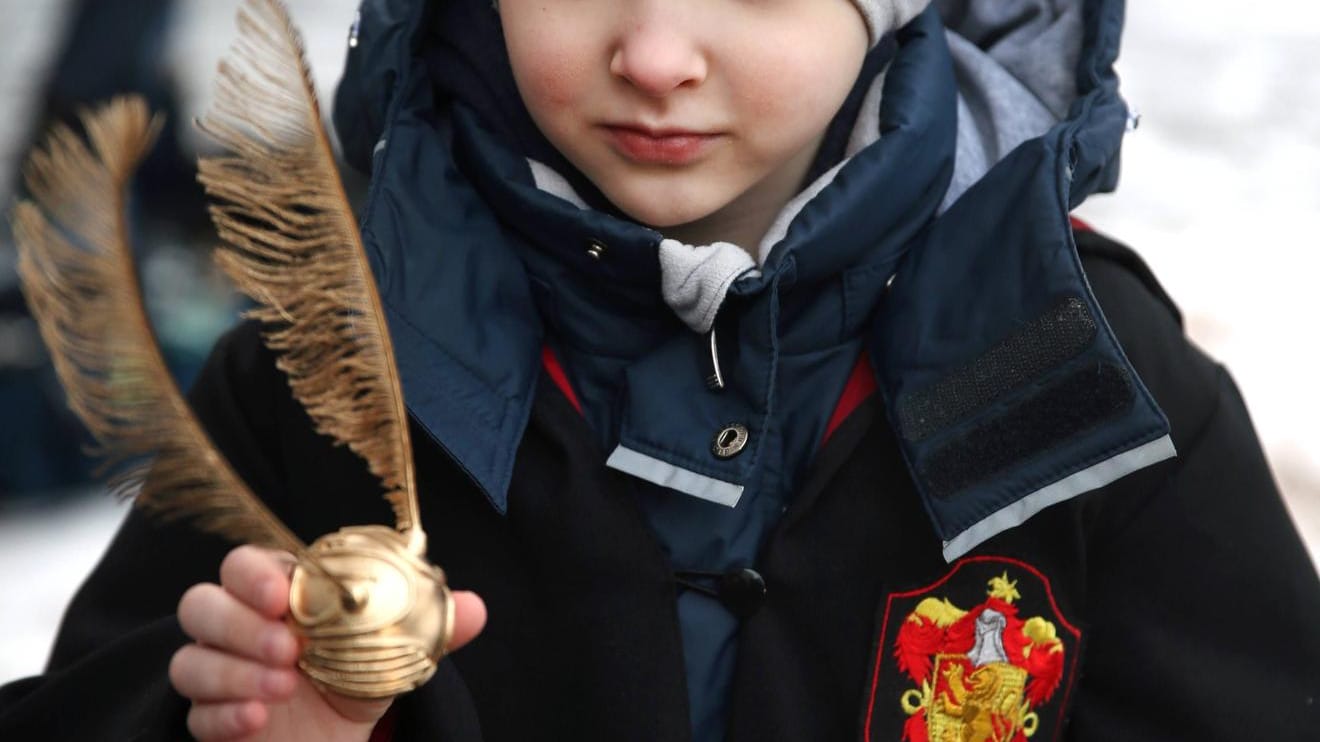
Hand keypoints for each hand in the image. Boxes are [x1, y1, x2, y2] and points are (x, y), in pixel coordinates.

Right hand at [171, 545, 485, 740]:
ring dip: (231, 671)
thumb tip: (476, 607)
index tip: (282, 593)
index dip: (254, 572)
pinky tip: (257, 720)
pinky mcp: (208, 716)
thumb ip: (432, 625)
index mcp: (281, 592)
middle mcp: (239, 624)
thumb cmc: (359, 675)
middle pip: (200, 603)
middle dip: (238, 623)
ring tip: (281, 689)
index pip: (246, 562)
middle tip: (287, 649)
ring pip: (189, 658)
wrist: (339, 739)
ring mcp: (219, 670)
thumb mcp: (399, 651)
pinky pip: (193, 710)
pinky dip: (223, 714)